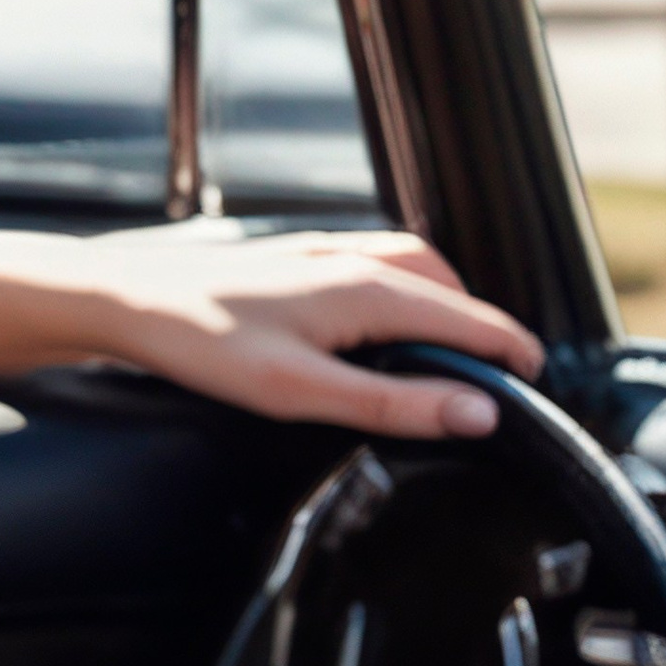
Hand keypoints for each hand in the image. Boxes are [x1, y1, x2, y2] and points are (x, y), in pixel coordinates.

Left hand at [80, 228, 543, 438]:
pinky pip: (375, 264)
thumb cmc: (200, 342)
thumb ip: (393, 403)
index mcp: (365, 288)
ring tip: (455, 348)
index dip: (511, 352)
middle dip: (482, 325)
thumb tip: (476, 414)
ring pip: (412, 268)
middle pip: (448, 287)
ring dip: (445, 302)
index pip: (468, 318)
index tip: (540, 381)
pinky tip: (384, 319)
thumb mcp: (301, 390)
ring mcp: (321, 251)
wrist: (124, 299)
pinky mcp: (295, 257)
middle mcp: (351, 259)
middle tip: (504, 372)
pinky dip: (404, 289)